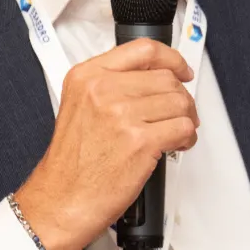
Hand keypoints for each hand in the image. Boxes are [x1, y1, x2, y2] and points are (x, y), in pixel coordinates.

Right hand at [13, 38, 197, 249]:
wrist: (62, 199)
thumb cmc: (72, 163)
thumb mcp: (80, 107)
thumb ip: (112, 86)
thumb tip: (153, 79)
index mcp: (87, 76)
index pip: (143, 50)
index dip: (171, 59)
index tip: (181, 70)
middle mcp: (103, 90)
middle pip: (166, 79)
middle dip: (180, 98)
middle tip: (178, 114)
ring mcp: (122, 114)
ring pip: (180, 103)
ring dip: (186, 119)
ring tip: (175, 133)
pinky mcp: (140, 141)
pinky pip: (184, 128)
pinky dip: (187, 138)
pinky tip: (176, 145)